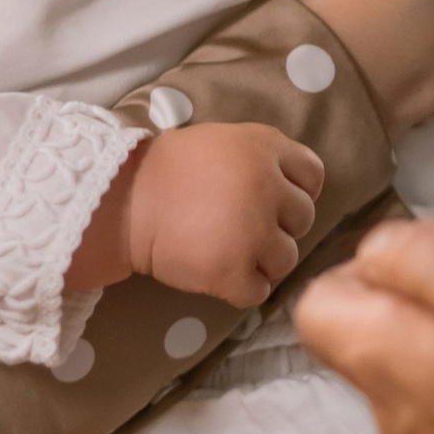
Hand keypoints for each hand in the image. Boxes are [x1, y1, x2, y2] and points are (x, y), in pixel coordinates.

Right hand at [118, 122, 321, 308]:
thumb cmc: (167, 171)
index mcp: (265, 149)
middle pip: (303, 219)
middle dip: (276, 226)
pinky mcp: (232, 271)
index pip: (313, 176)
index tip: (269, 201)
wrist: (120, 203)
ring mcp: (252, 232)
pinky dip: (240, 288)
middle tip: (239, 227)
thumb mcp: (222, 142)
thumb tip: (293, 187)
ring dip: (260, 261)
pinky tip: (217, 272)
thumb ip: (261, 159)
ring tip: (225, 250)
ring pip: (286, 260)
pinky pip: (259, 291)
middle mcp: (267, 187)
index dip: (293, 191)